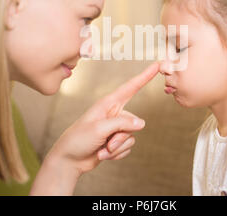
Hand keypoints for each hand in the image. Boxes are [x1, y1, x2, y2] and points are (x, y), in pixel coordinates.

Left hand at [30, 62, 158, 194]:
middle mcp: (114, 114)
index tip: (157, 65)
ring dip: (116, 148)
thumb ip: (122, 124)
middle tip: (106, 143)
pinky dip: (116, 154)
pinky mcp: (116, 141)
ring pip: (131, 138)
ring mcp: (115, 128)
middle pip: (133, 123)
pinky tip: (102, 154)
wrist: (69, 160)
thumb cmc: (78, 139)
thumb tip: (141, 124)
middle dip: (121, 137)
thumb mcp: (100, 128)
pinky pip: (127, 148)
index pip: (131, 87)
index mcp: (108, 103)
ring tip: (101, 149)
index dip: (145, 76)